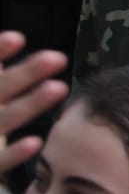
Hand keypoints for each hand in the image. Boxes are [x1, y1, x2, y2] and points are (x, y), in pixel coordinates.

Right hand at [0, 31, 68, 174]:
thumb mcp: (1, 99)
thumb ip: (5, 83)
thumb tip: (13, 45)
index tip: (17, 38)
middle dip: (25, 75)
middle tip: (57, 58)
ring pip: (0, 122)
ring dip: (28, 106)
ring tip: (58, 89)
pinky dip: (12, 154)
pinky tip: (35, 144)